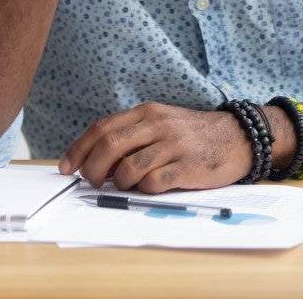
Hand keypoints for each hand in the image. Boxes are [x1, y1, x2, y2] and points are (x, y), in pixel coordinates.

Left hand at [58, 102, 252, 192]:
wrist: (237, 137)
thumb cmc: (192, 134)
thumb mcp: (161, 123)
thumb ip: (132, 136)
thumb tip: (96, 161)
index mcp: (146, 112)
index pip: (102, 127)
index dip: (78, 148)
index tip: (65, 167)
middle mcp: (157, 125)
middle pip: (109, 146)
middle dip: (91, 169)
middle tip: (90, 182)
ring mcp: (172, 146)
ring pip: (128, 168)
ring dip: (118, 183)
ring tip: (124, 185)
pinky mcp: (186, 167)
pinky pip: (153, 183)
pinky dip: (143, 190)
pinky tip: (149, 187)